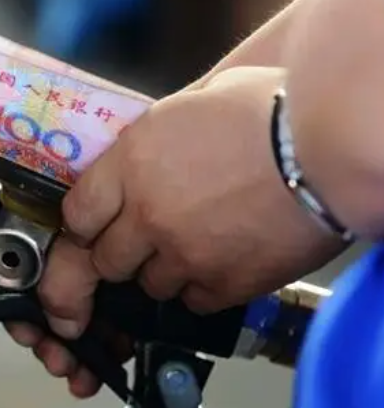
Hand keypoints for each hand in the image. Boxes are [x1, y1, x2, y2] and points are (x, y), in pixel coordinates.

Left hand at [7, 66, 345, 397]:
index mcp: (131, 164)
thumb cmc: (270, 110)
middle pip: (105, 261)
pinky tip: (224, 260)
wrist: (331, 147)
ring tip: (197, 244)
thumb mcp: (194, 106)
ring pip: (148, 285)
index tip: (97, 227)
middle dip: (120, 254)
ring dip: (163, 271)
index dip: (86, 226)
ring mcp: (183, 255)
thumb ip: (154, 141)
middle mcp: (146, 215)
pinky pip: (193, 301)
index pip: (76, 216)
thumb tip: (142, 153)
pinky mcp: (223, 284)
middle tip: (145, 240)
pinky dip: (203, 287)